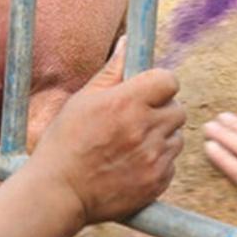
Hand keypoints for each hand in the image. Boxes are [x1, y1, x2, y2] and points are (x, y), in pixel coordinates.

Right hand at [27, 40, 184, 223]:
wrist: (58, 193)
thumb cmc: (64, 143)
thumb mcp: (82, 100)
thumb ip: (111, 72)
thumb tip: (126, 44)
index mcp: (126, 102)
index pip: (169, 81)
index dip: (160, 84)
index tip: (149, 91)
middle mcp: (145, 129)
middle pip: (178, 109)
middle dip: (162, 111)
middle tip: (138, 120)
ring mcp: (153, 158)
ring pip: (176, 138)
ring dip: (161, 138)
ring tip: (132, 145)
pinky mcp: (157, 183)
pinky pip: (171, 164)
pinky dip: (158, 163)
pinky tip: (132, 165)